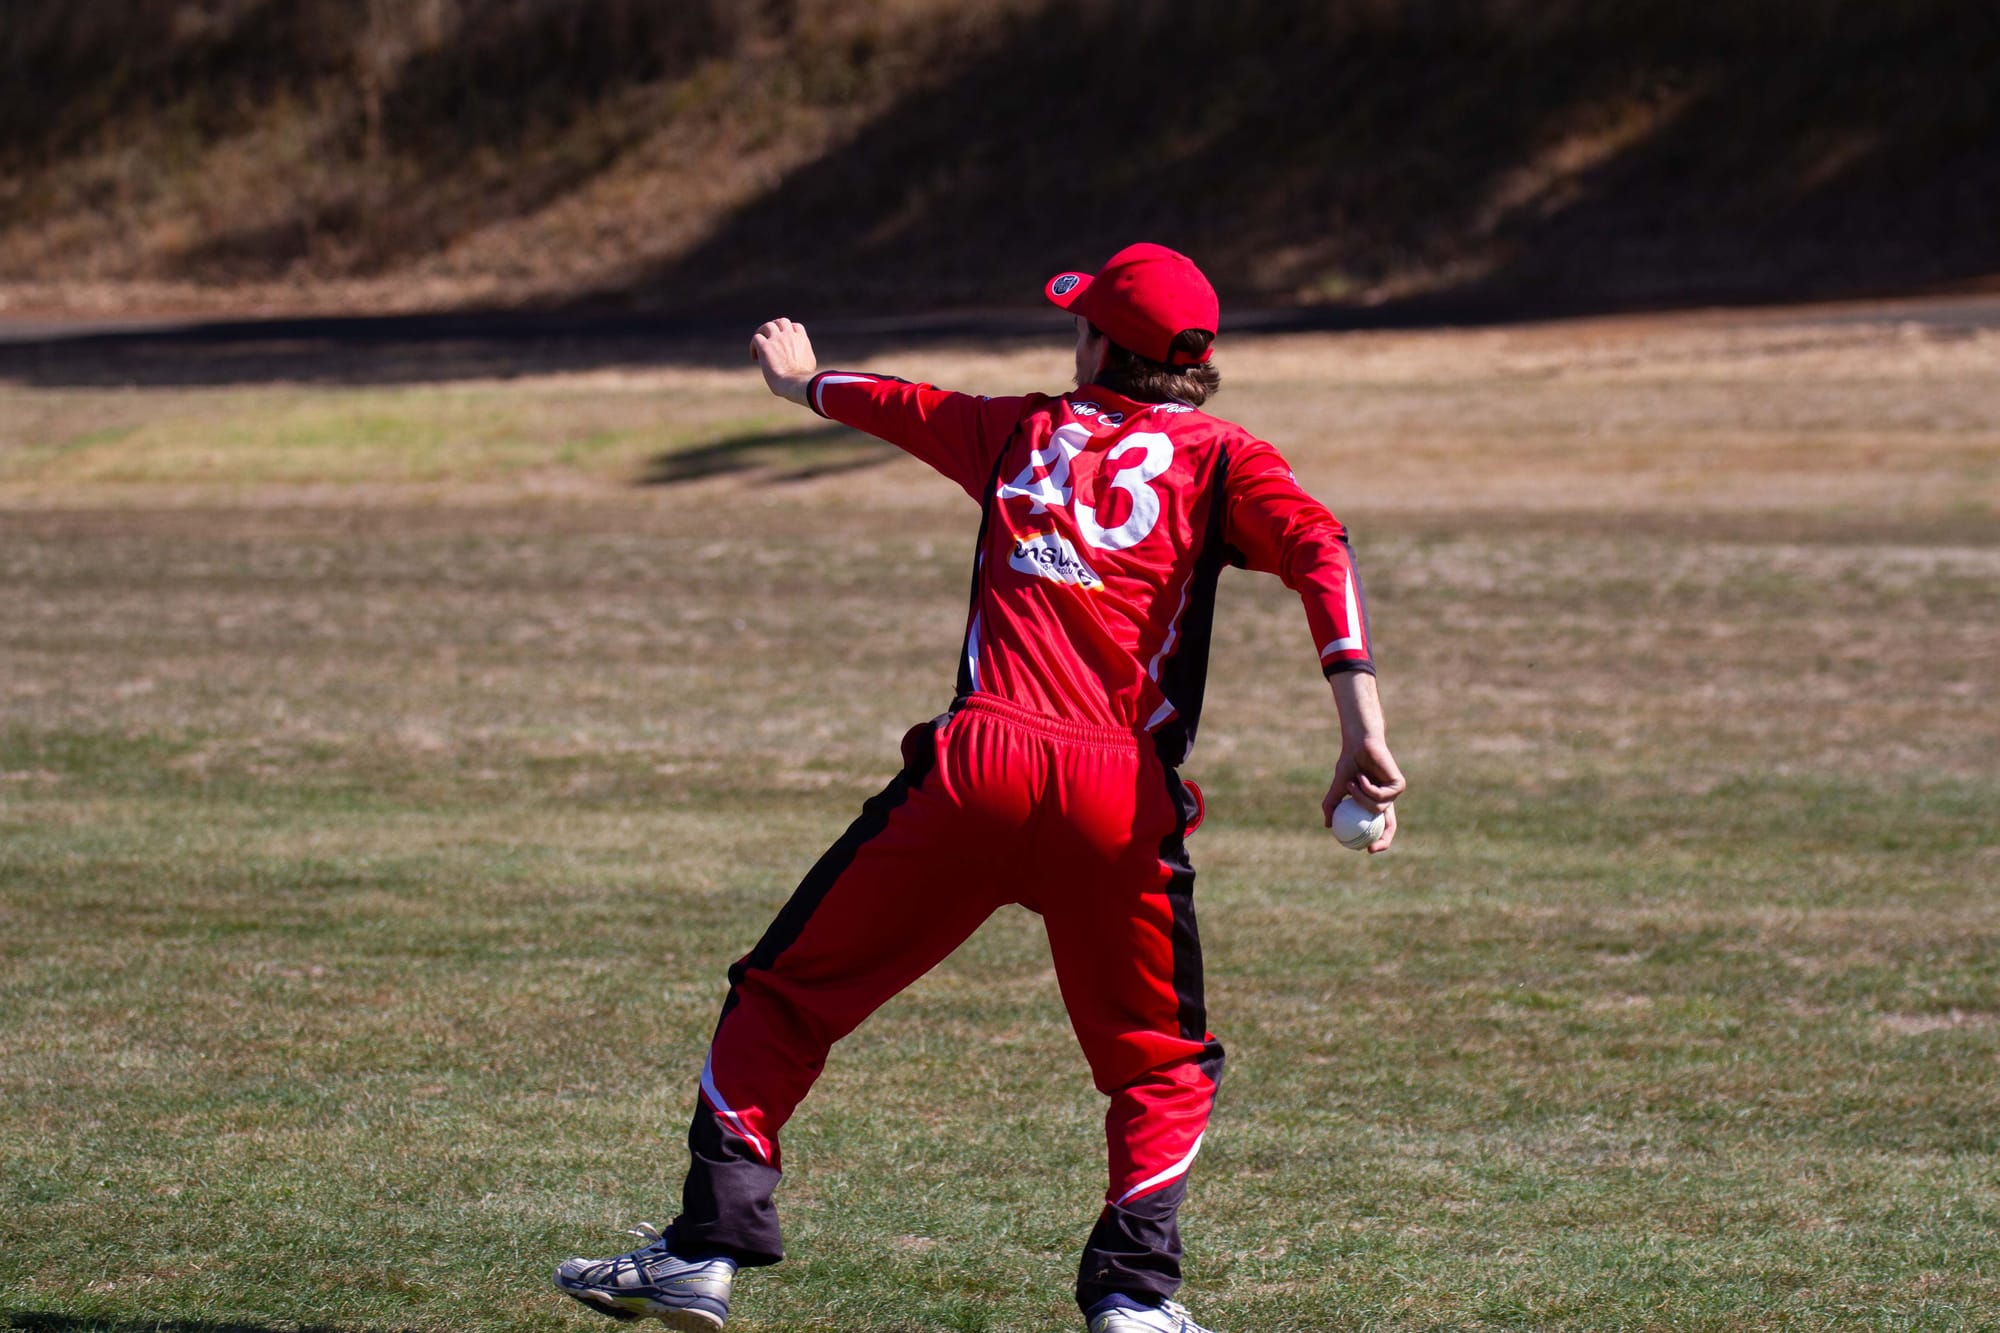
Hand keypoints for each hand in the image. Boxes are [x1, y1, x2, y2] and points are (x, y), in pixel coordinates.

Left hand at [749, 317, 816, 405]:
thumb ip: (804, 356)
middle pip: (781, 322)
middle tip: (769, 340)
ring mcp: (777, 339)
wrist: (794, 384)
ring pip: (767, 326)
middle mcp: (789, 336)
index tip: (783, 341)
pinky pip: (756, 338)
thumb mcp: (809, 364)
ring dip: (762, 334)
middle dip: (775, 328)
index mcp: (802, 340)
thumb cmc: (802, 380)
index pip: (795, 326)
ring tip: (759, 347)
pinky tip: (755, 357)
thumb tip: (801, 359)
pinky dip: (753, 346)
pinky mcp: (765, 346)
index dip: (788, 331)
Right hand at [1322, 734, 1404, 853]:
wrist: (1359, 745)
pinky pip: (1380, 796)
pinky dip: (1366, 788)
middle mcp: (1388, 800)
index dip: (1376, 841)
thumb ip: (1333, 806)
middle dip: (1383, 841)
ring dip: (1360, 798)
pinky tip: (1361, 776)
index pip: (1380, 827)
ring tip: (1352, 782)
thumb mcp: (1338, 788)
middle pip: (1390, 827)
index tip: (1364, 850)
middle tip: (1370, 847)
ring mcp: (1394, 793)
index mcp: (1376, 803)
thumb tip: (1328, 826)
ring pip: (1377, 808)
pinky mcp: (1399, 785)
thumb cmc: (1349, 763)